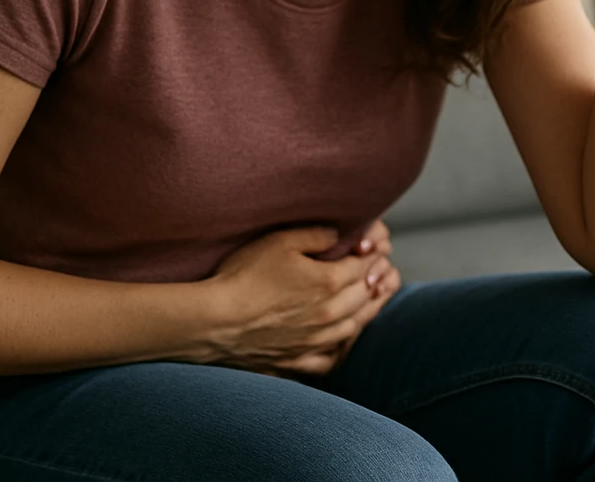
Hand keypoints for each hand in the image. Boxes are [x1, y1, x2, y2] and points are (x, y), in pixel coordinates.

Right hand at [202, 221, 399, 376]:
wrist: (212, 320)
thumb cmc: (243, 276)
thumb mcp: (280, 241)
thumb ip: (315, 234)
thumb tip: (340, 234)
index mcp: (328, 283)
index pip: (364, 267)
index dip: (372, 256)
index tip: (375, 249)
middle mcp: (328, 314)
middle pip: (365, 296)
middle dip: (376, 281)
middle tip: (382, 272)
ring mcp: (314, 341)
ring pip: (354, 327)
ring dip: (368, 311)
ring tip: (371, 300)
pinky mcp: (296, 360)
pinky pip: (330, 359)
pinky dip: (342, 348)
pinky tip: (341, 340)